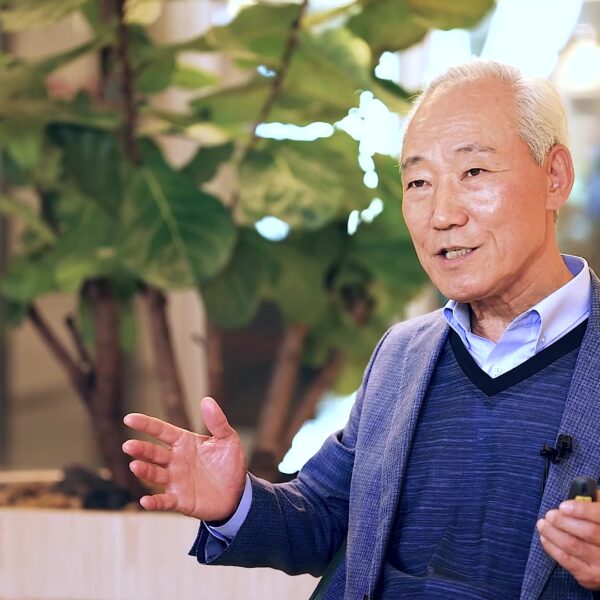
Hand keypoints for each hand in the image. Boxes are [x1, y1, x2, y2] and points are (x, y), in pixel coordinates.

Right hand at [122, 396, 246, 521]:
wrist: (238, 493)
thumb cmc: (229, 463)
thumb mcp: (228, 439)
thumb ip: (217, 422)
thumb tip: (207, 400)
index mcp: (184, 442)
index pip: (162, 431)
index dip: (146, 424)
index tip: (129, 419)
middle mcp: (175, 460)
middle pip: (154, 453)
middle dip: (141, 449)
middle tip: (128, 445)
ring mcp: (176, 480)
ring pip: (156, 474)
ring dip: (145, 471)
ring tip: (134, 466)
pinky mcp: (180, 500)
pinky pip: (164, 501)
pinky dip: (154, 502)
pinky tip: (145, 501)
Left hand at [536, 490, 599, 589]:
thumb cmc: (599, 527)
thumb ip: (595, 502)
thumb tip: (579, 493)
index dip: (581, 510)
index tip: (564, 506)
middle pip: (587, 532)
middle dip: (563, 521)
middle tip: (550, 514)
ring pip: (574, 546)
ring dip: (553, 533)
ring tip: (543, 524)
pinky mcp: (590, 577)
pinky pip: (567, 561)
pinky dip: (552, 547)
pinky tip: (545, 538)